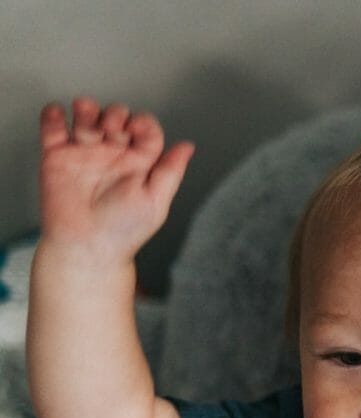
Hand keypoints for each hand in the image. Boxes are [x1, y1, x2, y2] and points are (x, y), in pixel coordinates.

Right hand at [37, 97, 192, 258]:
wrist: (86, 246)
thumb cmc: (123, 230)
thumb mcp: (156, 200)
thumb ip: (170, 171)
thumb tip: (188, 146)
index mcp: (139, 162)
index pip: (145, 129)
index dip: (142, 123)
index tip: (137, 128)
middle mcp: (113, 154)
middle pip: (116, 117)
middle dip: (115, 113)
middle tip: (112, 128)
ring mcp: (85, 153)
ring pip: (87, 117)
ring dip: (88, 109)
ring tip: (86, 113)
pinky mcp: (57, 157)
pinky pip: (53, 130)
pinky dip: (53, 116)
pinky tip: (59, 114)